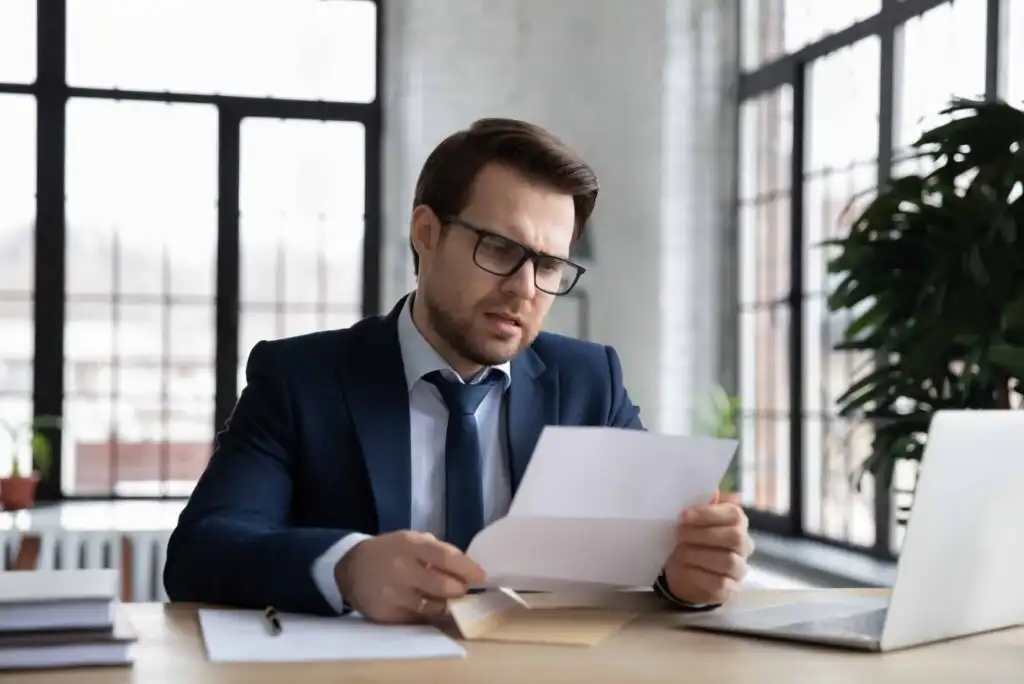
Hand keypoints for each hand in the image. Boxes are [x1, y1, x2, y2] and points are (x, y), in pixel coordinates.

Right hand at [334, 531, 484, 623]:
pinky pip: (418, 619)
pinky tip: (420, 603)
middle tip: (460, 588)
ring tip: (438, 594)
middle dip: (458, 588)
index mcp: (408, 545)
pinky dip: (426, 613)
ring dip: (442, 602)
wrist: (351, 569)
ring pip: (433, 607)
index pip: (445, 557)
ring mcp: (392, 595)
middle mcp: (400, 569)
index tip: (481, 576)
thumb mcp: (410, 540)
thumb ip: (437, 551)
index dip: (466, 568)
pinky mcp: (387, 615)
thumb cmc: (389, 552)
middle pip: (442, 586)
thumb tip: (467, 566)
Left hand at [663, 491, 752, 604]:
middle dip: (702, 534)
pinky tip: (685, 568)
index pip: (734, 514)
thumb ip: (702, 505)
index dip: (709, 513)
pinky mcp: (731, 591)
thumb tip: (712, 490)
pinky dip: (698, 574)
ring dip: (698, 554)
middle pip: (734, 537)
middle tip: (679, 534)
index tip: (684, 515)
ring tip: (680, 551)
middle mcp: (744, 546)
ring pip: (727, 561)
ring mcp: (739, 570)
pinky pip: (719, 583)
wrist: (682, 572)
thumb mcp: (691, 520)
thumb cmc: (689, 540)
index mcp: (737, 523)